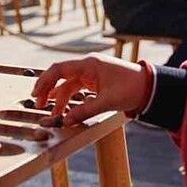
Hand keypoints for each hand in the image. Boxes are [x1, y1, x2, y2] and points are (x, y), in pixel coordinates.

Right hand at [30, 53, 150, 126]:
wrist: (150, 87)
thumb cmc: (132, 88)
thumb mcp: (108, 101)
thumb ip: (85, 111)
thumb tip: (66, 121)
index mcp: (89, 64)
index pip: (59, 69)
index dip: (45, 81)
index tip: (36, 95)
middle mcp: (87, 67)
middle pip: (60, 76)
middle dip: (48, 90)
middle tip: (39, 105)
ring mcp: (91, 74)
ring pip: (68, 85)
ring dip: (59, 98)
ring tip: (53, 113)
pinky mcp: (96, 82)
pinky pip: (77, 89)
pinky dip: (70, 99)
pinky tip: (65, 109)